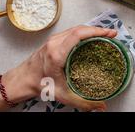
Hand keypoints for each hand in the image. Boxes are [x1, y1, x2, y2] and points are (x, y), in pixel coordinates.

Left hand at [0, 26, 116, 111]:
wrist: (22, 80)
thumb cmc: (40, 85)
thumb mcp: (63, 94)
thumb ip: (83, 102)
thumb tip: (101, 106)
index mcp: (57, 53)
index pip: (79, 35)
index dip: (96, 32)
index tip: (109, 34)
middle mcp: (55, 43)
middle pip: (80, 29)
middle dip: (98, 30)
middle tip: (112, 34)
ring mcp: (53, 39)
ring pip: (76, 28)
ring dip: (92, 30)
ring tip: (105, 35)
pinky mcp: (54, 40)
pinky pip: (72, 31)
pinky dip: (84, 32)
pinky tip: (91, 37)